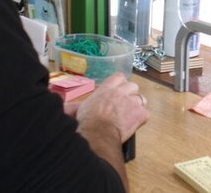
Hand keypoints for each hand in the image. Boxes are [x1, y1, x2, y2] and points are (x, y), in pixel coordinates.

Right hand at [73, 73, 149, 190]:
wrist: (97, 134)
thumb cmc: (87, 123)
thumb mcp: (80, 109)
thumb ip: (76, 105)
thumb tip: (65, 107)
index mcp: (107, 89)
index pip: (119, 77)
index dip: (121, 84)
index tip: (119, 90)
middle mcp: (120, 92)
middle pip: (133, 86)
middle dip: (131, 94)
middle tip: (125, 105)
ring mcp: (132, 102)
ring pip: (141, 99)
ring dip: (137, 106)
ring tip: (130, 115)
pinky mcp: (140, 114)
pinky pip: (145, 114)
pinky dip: (141, 119)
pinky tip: (134, 125)